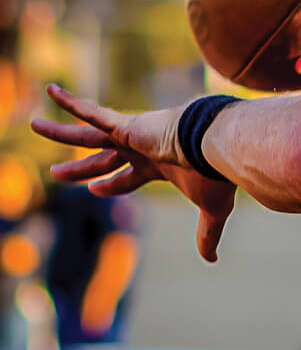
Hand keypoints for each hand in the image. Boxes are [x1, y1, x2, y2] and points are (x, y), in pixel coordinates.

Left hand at [31, 85, 235, 262]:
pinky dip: (71, 103)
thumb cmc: (217, 176)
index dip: (108, 186)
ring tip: (33, 125)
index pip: (126, 177)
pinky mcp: (127, 124)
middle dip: (80, 168)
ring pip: (88, 135)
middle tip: (56, 173)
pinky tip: (49, 90)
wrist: (219, 147)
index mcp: (159, 166)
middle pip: (101, 160)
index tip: (94, 189)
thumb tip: (211, 259)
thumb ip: (207, 234)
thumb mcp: (212, 209)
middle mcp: (143, 147)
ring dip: (60, 132)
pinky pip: (92, 112)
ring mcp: (133, 134)